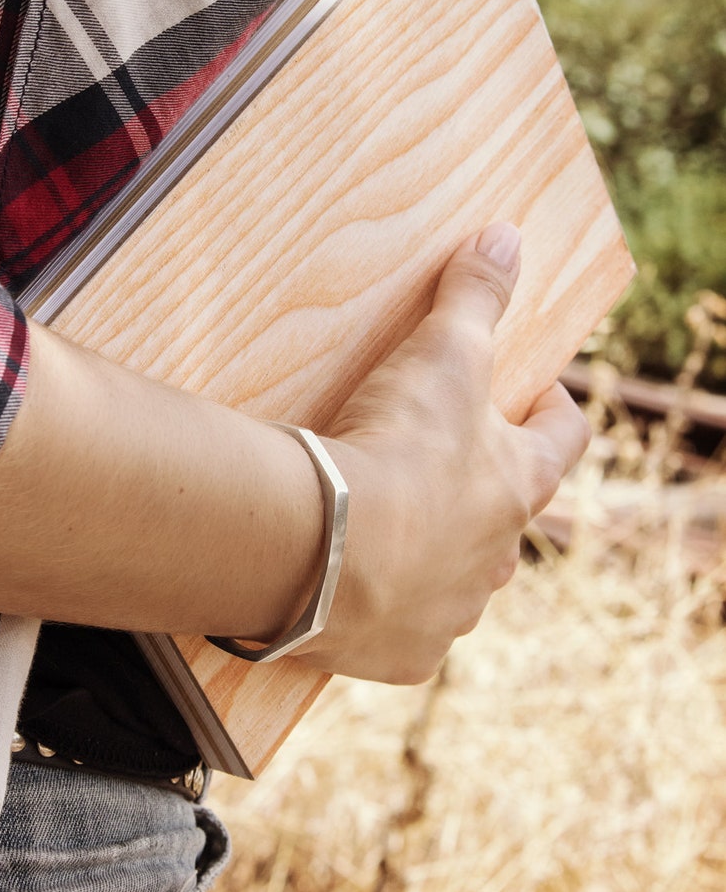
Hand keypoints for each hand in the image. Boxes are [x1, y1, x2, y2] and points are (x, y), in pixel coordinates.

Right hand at [294, 222, 589, 683]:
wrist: (330, 551)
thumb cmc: (398, 448)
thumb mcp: (441, 355)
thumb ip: (474, 295)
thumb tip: (506, 235)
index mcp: (519, 485)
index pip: (562, 439)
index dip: (551, 408)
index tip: (529, 389)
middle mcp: (499, 556)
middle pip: (510, 515)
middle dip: (484, 488)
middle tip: (442, 461)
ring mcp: (453, 611)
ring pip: (461, 579)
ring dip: (438, 552)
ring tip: (392, 525)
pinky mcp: (403, 656)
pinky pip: (407, 632)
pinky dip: (390, 610)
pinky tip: (359, 588)